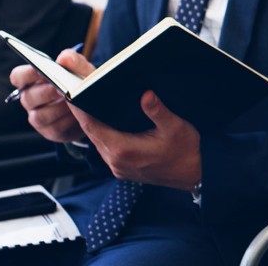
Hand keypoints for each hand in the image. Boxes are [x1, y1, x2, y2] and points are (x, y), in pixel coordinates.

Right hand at [10, 48, 90, 143]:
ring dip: (58, 109)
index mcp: (32, 80)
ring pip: (39, 116)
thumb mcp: (82, 70)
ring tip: (73, 102)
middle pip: (28, 97)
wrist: (93, 106)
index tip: (41, 69)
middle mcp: (30, 99)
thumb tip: (63, 58)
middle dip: (47, 92)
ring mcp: (38, 117)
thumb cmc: (81, 83)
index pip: (18, 76)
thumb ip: (74, 61)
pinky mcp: (50, 131)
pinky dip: (67, 121)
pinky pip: (54, 128)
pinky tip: (78, 115)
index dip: (26, 73)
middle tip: (62, 88)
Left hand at [69, 91, 201, 190]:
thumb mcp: (175, 127)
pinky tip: (107, 123)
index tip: (71, 95)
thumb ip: (158, 110)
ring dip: (92, 126)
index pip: (92, 127)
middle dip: (83, 115)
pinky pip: (105, 150)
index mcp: (124, 150)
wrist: (195, 173)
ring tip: (89, 105)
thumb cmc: (186, 151)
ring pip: (97, 142)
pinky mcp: (123, 169)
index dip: (79, 111)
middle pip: (91, 134)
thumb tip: (146, 94)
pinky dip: (102, 135)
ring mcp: (118, 167)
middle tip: (79, 93)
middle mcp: (117, 161)